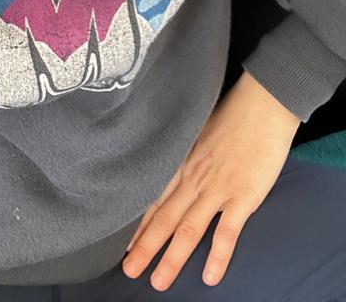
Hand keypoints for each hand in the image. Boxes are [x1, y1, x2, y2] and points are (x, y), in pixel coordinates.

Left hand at [122, 71, 300, 291]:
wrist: (261, 104)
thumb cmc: (230, 113)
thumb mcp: (196, 129)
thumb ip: (183, 152)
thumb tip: (170, 162)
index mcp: (181, 162)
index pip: (153, 199)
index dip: (138, 224)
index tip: (124, 245)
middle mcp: (193, 179)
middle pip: (164, 219)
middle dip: (145, 247)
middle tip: (130, 271)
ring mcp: (217, 189)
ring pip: (188, 229)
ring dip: (172, 258)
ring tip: (159, 282)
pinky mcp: (243, 196)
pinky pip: (227, 232)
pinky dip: (218, 256)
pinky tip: (210, 277)